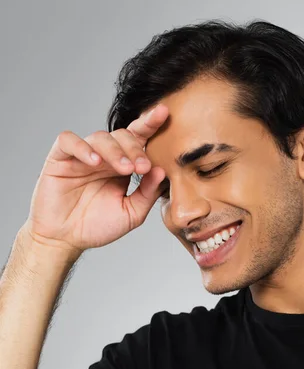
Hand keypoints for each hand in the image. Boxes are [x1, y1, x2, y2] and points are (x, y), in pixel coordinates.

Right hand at [22, 104, 168, 255]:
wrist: (66, 240)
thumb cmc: (98, 226)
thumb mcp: (131, 214)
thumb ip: (147, 193)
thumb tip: (163, 171)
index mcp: (123, 165)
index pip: (138, 138)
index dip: (150, 124)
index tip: (165, 114)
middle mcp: (104, 156)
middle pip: (122, 135)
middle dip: (135, 148)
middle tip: (143, 167)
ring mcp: (82, 155)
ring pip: (100, 137)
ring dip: (115, 151)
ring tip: (125, 169)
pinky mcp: (59, 158)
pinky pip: (68, 141)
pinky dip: (82, 147)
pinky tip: (95, 161)